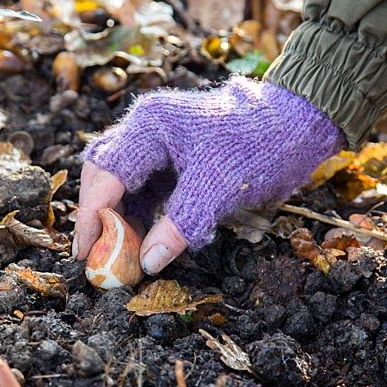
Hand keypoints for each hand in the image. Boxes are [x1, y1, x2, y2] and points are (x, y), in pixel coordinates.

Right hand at [73, 76, 344, 274]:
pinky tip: (150, 243)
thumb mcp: (219, 186)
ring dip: (123, 222)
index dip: (93, 216)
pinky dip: (145, 218)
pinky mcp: (174, 160)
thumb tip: (148, 264)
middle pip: (106, 177)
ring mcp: (159, 145)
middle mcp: (146, 131)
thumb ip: (181, 224)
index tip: (86, 254)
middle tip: (99, 259)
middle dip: (101, 219)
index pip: (106, 173)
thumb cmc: (260, 144)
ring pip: (125, 187)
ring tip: (125, 259)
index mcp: (150, 127)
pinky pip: (148, 191)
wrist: (300, 123)